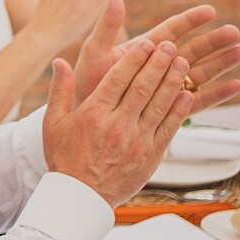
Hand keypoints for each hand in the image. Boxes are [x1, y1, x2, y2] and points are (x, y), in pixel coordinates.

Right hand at [43, 40, 193, 204]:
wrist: (81, 197)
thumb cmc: (65, 158)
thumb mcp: (53, 123)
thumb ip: (60, 90)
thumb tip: (60, 62)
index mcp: (94, 113)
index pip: (118, 79)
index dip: (134, 59)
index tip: (146, 43)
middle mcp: (117, 124)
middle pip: (143, 87)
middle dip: (158, 64)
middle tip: (169, 46)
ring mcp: (137, 140)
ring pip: (160, 104)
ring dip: (173, 81)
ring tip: (183, 62)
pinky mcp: (151, 155)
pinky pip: (169, 128)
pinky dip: (179, 110)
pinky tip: (187, 94)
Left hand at [73, 0, 239, 111]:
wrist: (86, 117)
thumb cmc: (86, 83)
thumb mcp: (94, 52)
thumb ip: (106, 27)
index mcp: (143, 49)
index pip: (171, 30)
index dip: (191, 21)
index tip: (211, 11)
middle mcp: (159, 66)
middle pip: (192, 50)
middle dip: (213, 41)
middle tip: (234, 32)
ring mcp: (167, 87)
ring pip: (201, 72)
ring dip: (222, 63)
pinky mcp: (171, 108)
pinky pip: (198, 100)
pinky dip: (217, 94)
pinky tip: (235, 86)